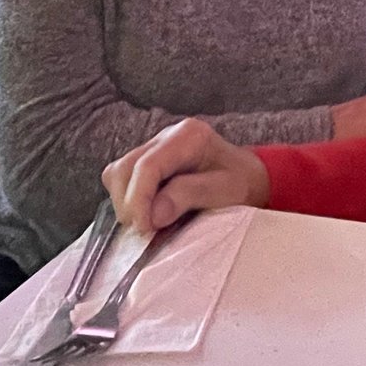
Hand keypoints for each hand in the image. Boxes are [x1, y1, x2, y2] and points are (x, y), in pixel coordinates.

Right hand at [103, 119, 269, 233]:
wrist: (248, 177)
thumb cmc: (242, 183)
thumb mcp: (226, 191)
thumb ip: (190, 195)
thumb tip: (153, 214)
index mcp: (189, 136)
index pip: (147, 166)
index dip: (139, 200)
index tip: (146, 229)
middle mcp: (167, 135)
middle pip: (125, 168)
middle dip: (130, 203)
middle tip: (148, 230)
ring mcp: (155, 146)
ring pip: (117, 173)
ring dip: (125, 202)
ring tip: (148, 222)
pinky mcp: (148, 160)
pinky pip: (122, 179)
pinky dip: (127, 199)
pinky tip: (148, 213)